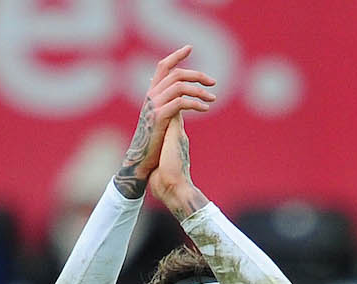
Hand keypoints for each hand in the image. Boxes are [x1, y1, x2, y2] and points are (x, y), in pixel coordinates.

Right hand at [115, 46, 215, 197]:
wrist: (143, 163)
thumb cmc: (154, 144)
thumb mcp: (162, 120)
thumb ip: (170, 106)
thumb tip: (182, 100)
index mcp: (152, 95)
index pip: (163, 67)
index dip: (175, 56)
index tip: (189, 48)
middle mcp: (151, 96)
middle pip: (176, 74)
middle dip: (197, 75)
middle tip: (214, 82)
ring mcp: (154, 106)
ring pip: (180, 86)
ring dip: (200, 91)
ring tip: (213, 99)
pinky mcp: (159, 118)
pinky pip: (180, 103)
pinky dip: (195, 103)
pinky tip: (205, 109)